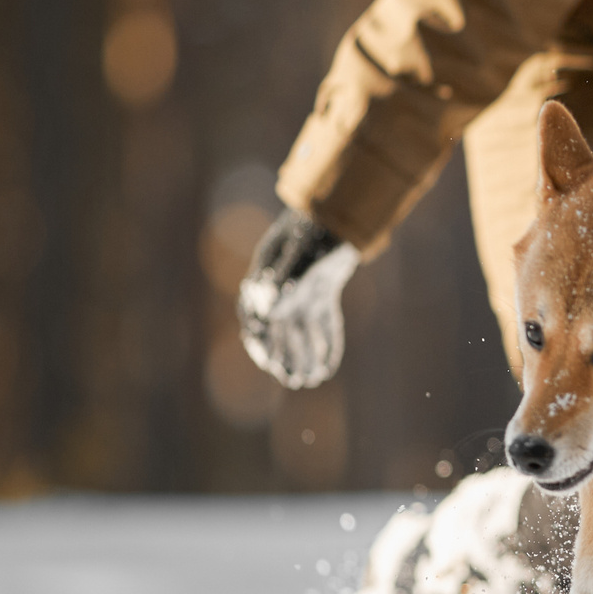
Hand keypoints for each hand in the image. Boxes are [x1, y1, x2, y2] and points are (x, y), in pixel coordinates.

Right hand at [237, 208, 359, 389]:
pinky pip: (323, 324)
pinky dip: (326, 344)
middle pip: (280, 332)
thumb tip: (273, 312)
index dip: (263, 344)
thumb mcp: (298, 253)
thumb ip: (285, 281)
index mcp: (265, 281)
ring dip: (304, 356)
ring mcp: (302, 294)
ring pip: (301, 333)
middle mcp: (281, 291)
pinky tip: (328, 366)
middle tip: (293, 381)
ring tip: (309, 380)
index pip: (257, 320)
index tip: (271, 363)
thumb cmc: (312, 231)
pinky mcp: (323, 295)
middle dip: (285, 358)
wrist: (335, 212)